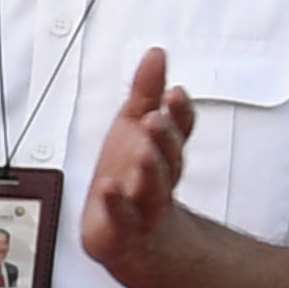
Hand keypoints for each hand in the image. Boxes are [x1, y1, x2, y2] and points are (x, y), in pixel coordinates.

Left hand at [83, 45, 194, 272]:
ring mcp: (144, 205)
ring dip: (150, 168)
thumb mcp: (134, 125)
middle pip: (169, 157)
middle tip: (157, 118)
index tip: (175, 92)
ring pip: (154, 187)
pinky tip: (110, 188)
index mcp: (162, 150)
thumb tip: (156, 52)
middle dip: (165, 137)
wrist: (131, 234)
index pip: (179, 128)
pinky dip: (117, 203)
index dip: (179, 112)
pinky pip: (123, 217)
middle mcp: (159, 177)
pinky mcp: (123, 229)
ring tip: (143, 151)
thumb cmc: (131, 173)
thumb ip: (146, 91)